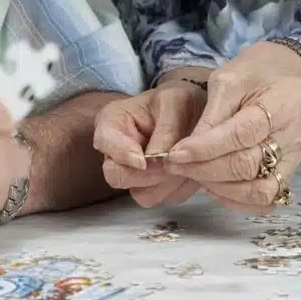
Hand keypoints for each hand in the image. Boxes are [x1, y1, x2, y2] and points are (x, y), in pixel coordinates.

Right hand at [92, 81, 205, 207]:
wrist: (197, 113)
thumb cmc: (180, 101)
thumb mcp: (176, 102)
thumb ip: (167, 128)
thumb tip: (158, 159)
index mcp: (112, 122)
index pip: (104, 141)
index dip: (121, 154)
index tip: (142, 161)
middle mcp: (117, 153)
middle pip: (117, 176)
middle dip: (148, 174)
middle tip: (173, 161)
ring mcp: (135, 175)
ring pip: (143, 194)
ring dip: (168, 182)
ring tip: (187, 160)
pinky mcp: (155, 189)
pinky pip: (165, 198)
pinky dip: (181, 187)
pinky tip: (190, 168)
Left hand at [164, 42, 300, 213]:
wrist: (285, 74)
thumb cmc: (254, 73)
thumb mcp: (228, 79)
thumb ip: (211, 115)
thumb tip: (186, 151)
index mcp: (280, 103)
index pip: (241, 134)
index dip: (205, 148)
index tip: (175, 153)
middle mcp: (294, 134)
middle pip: (248, 165)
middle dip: (206, 169)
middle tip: (177, 166)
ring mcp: (296, 156)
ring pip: (260, 190)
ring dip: (221, 189)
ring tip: (196, 175)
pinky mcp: (292, 170)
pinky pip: (267, 198)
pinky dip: (239, 199)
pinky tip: (216, 186)